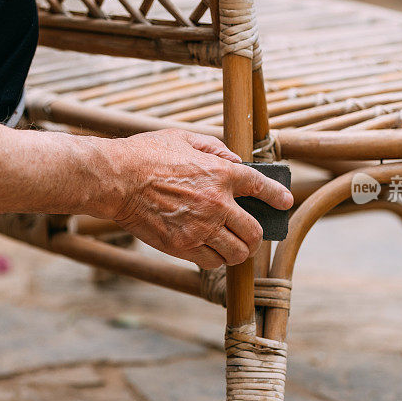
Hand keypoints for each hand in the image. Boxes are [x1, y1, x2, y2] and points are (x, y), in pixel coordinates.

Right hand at [105, 129, 292, 268]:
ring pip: (236, 252)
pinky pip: (211, 262)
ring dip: (238, 251)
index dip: (277, 196)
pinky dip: (215, 259)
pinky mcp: (182, 245)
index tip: (284, 202)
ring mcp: (201, 228)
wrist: (117, 179)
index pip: (262, 187)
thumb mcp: (183, 138)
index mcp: (221, 174)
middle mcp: (217, 204)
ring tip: (233, 247)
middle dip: (258, 235)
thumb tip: (235, 160)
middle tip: (252, 234)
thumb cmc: (146, 154)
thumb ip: (214, 149)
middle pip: (254, 231)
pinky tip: (211, 252)